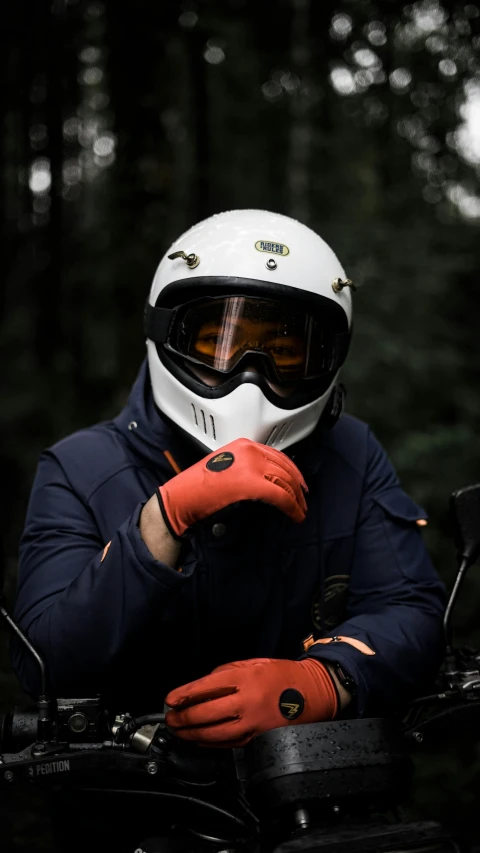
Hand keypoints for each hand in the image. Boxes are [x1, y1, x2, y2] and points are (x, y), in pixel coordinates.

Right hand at [157, 438, 307, 538]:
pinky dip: (291, 507)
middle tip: (303, 500)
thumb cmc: (197, 488)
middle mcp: (250, 451)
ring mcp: (251, 466)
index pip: (277, 456)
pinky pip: (280, 495)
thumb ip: (247, 469)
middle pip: (285, 468)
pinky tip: (295, 515)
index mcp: (243, 445)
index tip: (299, 483)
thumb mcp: (226, 467)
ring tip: (300, 511)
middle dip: (298, 486)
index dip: (293, 471)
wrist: (181, 499)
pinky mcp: (252, 484)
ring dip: (297, 499)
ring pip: (285, 481)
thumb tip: (267, 481)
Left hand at [165, 657, 337, 746]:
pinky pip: (230, 744)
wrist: (314, 693)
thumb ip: (227, 672)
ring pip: (215, 734)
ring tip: (180, 731)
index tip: (171, 699)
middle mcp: (249, 701)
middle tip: (171, 718)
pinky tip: (200, 739)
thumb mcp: (255, 662)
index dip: (185, 694)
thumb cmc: (284, 675)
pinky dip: (211, 743)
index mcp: (247, 677)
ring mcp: (254, 723)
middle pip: (207, 713)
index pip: (207, 687)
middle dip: (184, 717)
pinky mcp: (260, 738)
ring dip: (193, 734)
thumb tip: (204, 685)